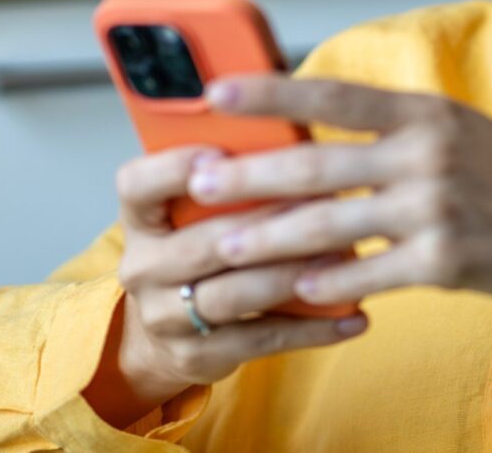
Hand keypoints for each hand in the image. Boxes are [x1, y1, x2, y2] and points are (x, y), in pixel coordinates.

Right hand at [86, 144, 370, 426]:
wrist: (166, 331)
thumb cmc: (199, 244)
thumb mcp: (197, 208)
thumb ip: (233, 176)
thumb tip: (299, 136)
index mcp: (140, 217)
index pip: (137, 184)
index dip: (175, 167)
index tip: (220, 153)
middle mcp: (142, 266)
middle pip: (202, 243)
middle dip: (267, 223)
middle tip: (323, 204)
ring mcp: (164, 316)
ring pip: (232, 295)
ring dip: (291, 275)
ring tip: (344, 258)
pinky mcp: (196, 355)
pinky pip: (260, 340)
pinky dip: (312, 327)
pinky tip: (354, 316)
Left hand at [187, 75, 491, 308]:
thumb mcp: (450, 129)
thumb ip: (386, 126)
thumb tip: (305, 124)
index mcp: (424, 113)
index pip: (334, 96)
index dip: (272, 92)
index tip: (218, 91)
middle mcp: (427, 154)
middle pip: (318, 166)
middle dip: (249, 176)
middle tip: (199, 181)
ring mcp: (434, 209)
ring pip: (330, 226)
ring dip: (269, 239)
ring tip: (224, 247)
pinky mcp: (441, 260)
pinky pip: (365, 273)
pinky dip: (325, 282)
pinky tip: (292, 286)